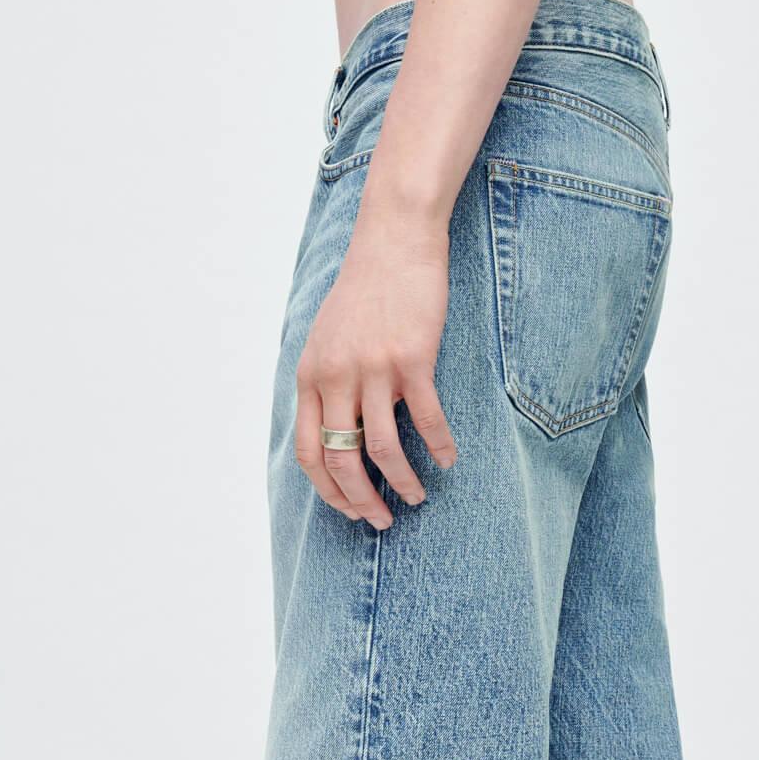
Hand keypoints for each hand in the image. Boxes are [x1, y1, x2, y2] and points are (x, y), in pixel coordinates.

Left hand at [295, 209, 457, 529]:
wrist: (393, 239)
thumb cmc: (364, 290)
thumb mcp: (326, 339)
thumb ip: (325, 384)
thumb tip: (335, 433)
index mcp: (311, 377)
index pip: (310, 453)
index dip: (329, 492)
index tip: (349, 511)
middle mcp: (336, 377)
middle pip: (343, 461)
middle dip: (362, 501)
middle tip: (383, 520)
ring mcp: (374, 369)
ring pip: (384, 450)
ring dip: (402, 483)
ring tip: (417, 497)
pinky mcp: (412, 360)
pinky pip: (427, 420)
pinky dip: (440, 447)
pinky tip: (448, 461)